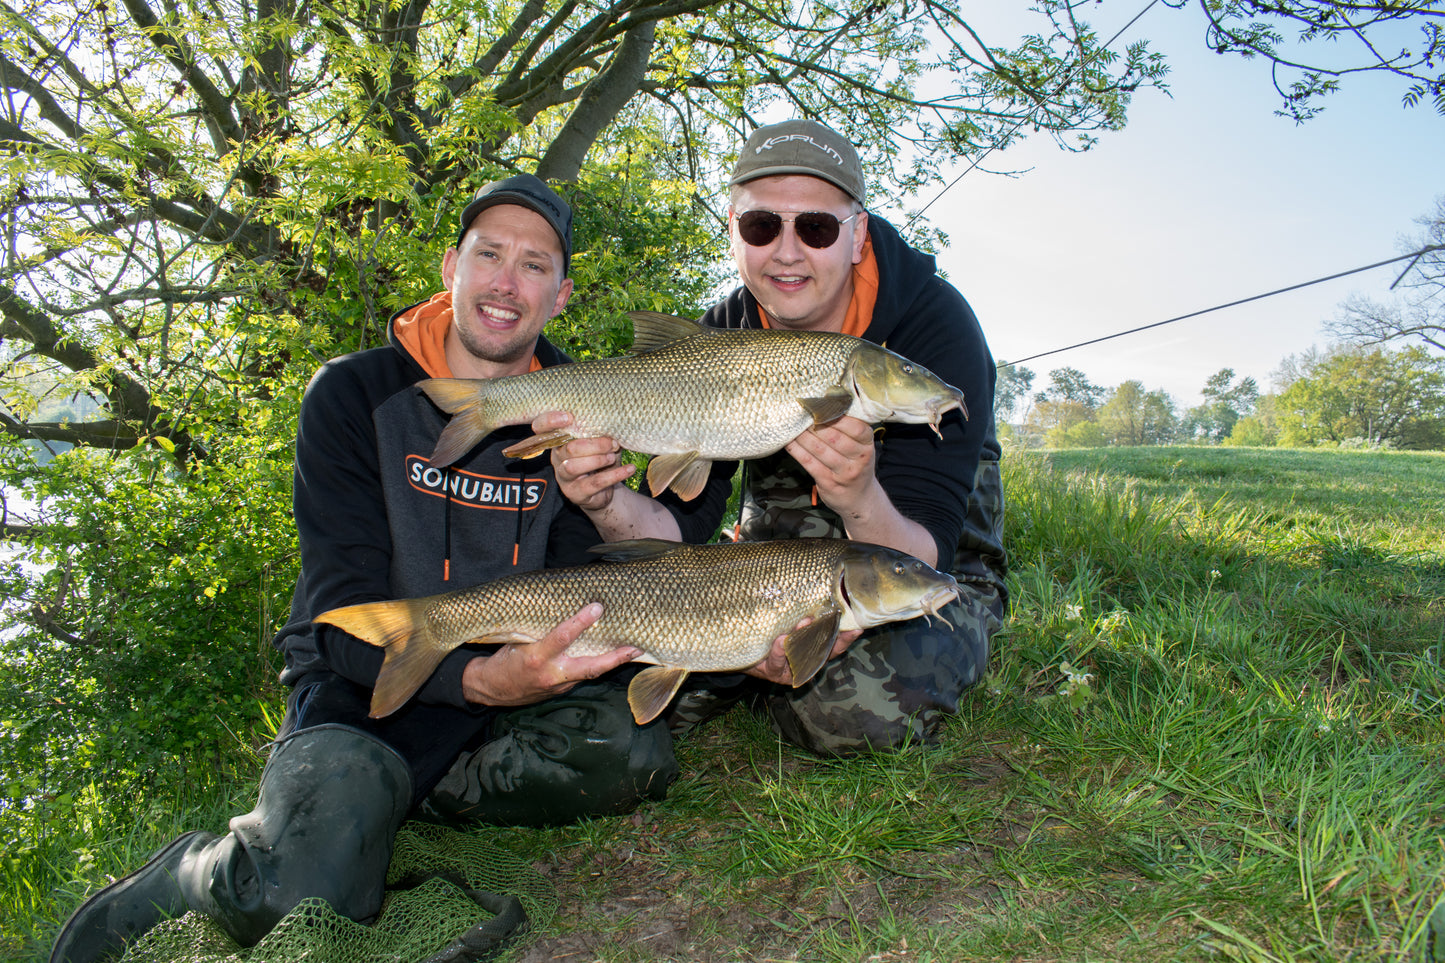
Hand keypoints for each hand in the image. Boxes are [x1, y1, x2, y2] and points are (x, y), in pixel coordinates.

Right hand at [460, 603, 640, 705]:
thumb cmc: (504, 659)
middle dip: (614, 658)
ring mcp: (559, 685)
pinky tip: (614, 655)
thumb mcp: (515, 640)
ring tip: (635, 649)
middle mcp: (551, 674)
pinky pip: (584, 676)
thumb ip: (539, 628)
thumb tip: (563, 605)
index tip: (596, 607)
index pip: (561, 638)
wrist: (491, 689)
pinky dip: (599, 665)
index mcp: (535, 657)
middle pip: (590, 667)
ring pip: (592, 673)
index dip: (579, 622)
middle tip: (635, 646)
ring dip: (614, 662)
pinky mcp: (562, 690)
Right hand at [533, 411, 635, 511]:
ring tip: (613, 457)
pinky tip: (629, 469)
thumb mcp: (599, 442)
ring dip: (599, 460)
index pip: (542, 427)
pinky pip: (595, 483)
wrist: (604, 489)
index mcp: (559, 440)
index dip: (550, 420)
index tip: (570, 417)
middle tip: (612, 444)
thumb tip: (615, 418)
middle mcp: (557, 457)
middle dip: (595, 444)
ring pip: (575, 466)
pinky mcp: (575, 493)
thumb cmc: (600, 458)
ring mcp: (563, 477)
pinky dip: (615, 475)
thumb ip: (599, 430)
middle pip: (569, 448)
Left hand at [743, 619, 861, 685]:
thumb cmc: (772, 632)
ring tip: (804, 623)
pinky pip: (777, 662)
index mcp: (815, 650)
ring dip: (803, 639)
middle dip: (828, 636)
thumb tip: (817, 584)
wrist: (745, 650)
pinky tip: (781, 639)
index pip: (835, 644)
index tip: (858, 626)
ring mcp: (791, 668)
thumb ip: (805, 612)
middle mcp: (806, 662)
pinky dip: (779, 651)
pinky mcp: (773, 671)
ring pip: (800, 657)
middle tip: (832, 618)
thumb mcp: (789, 620)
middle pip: (823, 652)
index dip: (847, 637)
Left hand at [784, 415, 878, 518]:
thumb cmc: (857, 465)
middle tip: (802, 412)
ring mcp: (844, 473)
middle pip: (834, 437)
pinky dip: (796, 450)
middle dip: (815, 423)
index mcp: (868, 446)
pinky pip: (809, 462)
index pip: (856, 427)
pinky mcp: (828, 483)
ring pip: (819, 449)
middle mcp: (859, 460)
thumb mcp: (862, 448)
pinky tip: (789, 442)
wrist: (859, 499)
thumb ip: (850, 430)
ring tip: (793, 424)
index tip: (822, 405)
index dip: (837, 415)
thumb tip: (826, 405)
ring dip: (803, 435)